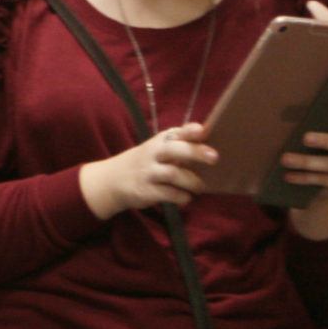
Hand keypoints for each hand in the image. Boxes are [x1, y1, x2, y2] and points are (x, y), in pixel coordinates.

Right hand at [79, 123, 216, 218]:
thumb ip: (182, 144)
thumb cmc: (146, 162)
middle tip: (214, 158)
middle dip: (195, 152)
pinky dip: (182, 196)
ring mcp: (148, 172)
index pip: (176, 132)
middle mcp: (153, 154)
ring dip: (192, 181)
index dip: (189, 131)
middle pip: (174, 150)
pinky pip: (168, 193)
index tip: (202, 131)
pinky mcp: (145, 190)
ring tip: (201, 187)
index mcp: (160, 141)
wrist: (112, 179)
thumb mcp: (159, 148)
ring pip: (173, 174)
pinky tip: (186, 197)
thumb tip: (212, 148)